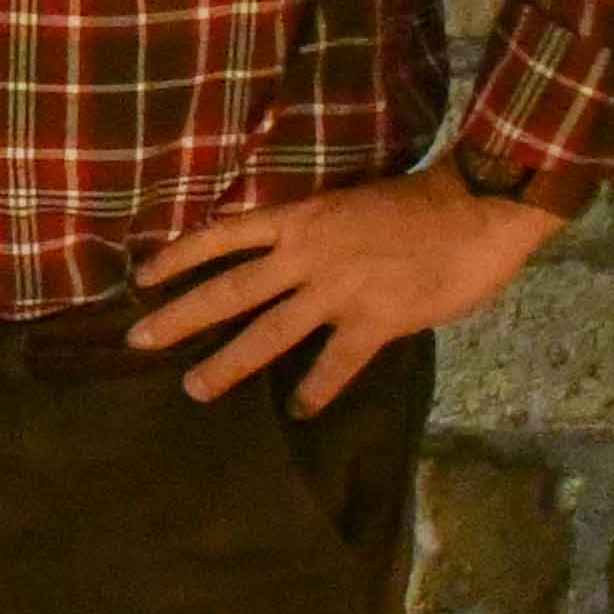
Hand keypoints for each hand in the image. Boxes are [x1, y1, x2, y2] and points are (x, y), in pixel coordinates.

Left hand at [134, 166, 565, 410]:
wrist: (475, 207)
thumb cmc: (415, 203)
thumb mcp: (343, 205)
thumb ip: (309, 233)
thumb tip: (282, 260)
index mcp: (298, 220)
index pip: (221, 236)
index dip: (177, 257)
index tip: (141, 279)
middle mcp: (306, 255)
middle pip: (228, 290)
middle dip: (180, 317)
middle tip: (138, 341)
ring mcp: (337, 290)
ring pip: (268, 332)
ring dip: (228, 363)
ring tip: (195, 388)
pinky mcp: (375, 320)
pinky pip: (335, 363)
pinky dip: (316, 389)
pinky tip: (298, 409)